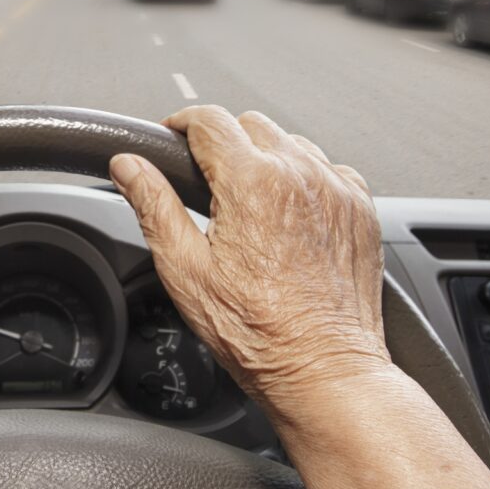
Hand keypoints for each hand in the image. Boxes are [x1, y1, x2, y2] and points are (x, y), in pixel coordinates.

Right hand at [110, 106, 389, 415]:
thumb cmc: (257, 331)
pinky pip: (327, 168)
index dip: (180, 123)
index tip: (170, 137)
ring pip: (290, 143)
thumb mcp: (184, 269)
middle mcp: (300, 175)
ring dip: (263, 158)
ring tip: (245, 202)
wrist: (323, 368)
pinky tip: (286, 215)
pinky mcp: (360, 209)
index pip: (208, 120)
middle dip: (221, 141)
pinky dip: (303, 179)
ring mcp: (337, 190)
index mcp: (252, 183)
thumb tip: (128, 167)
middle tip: (203, 180)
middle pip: (249, 124)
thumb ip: (153, 205)